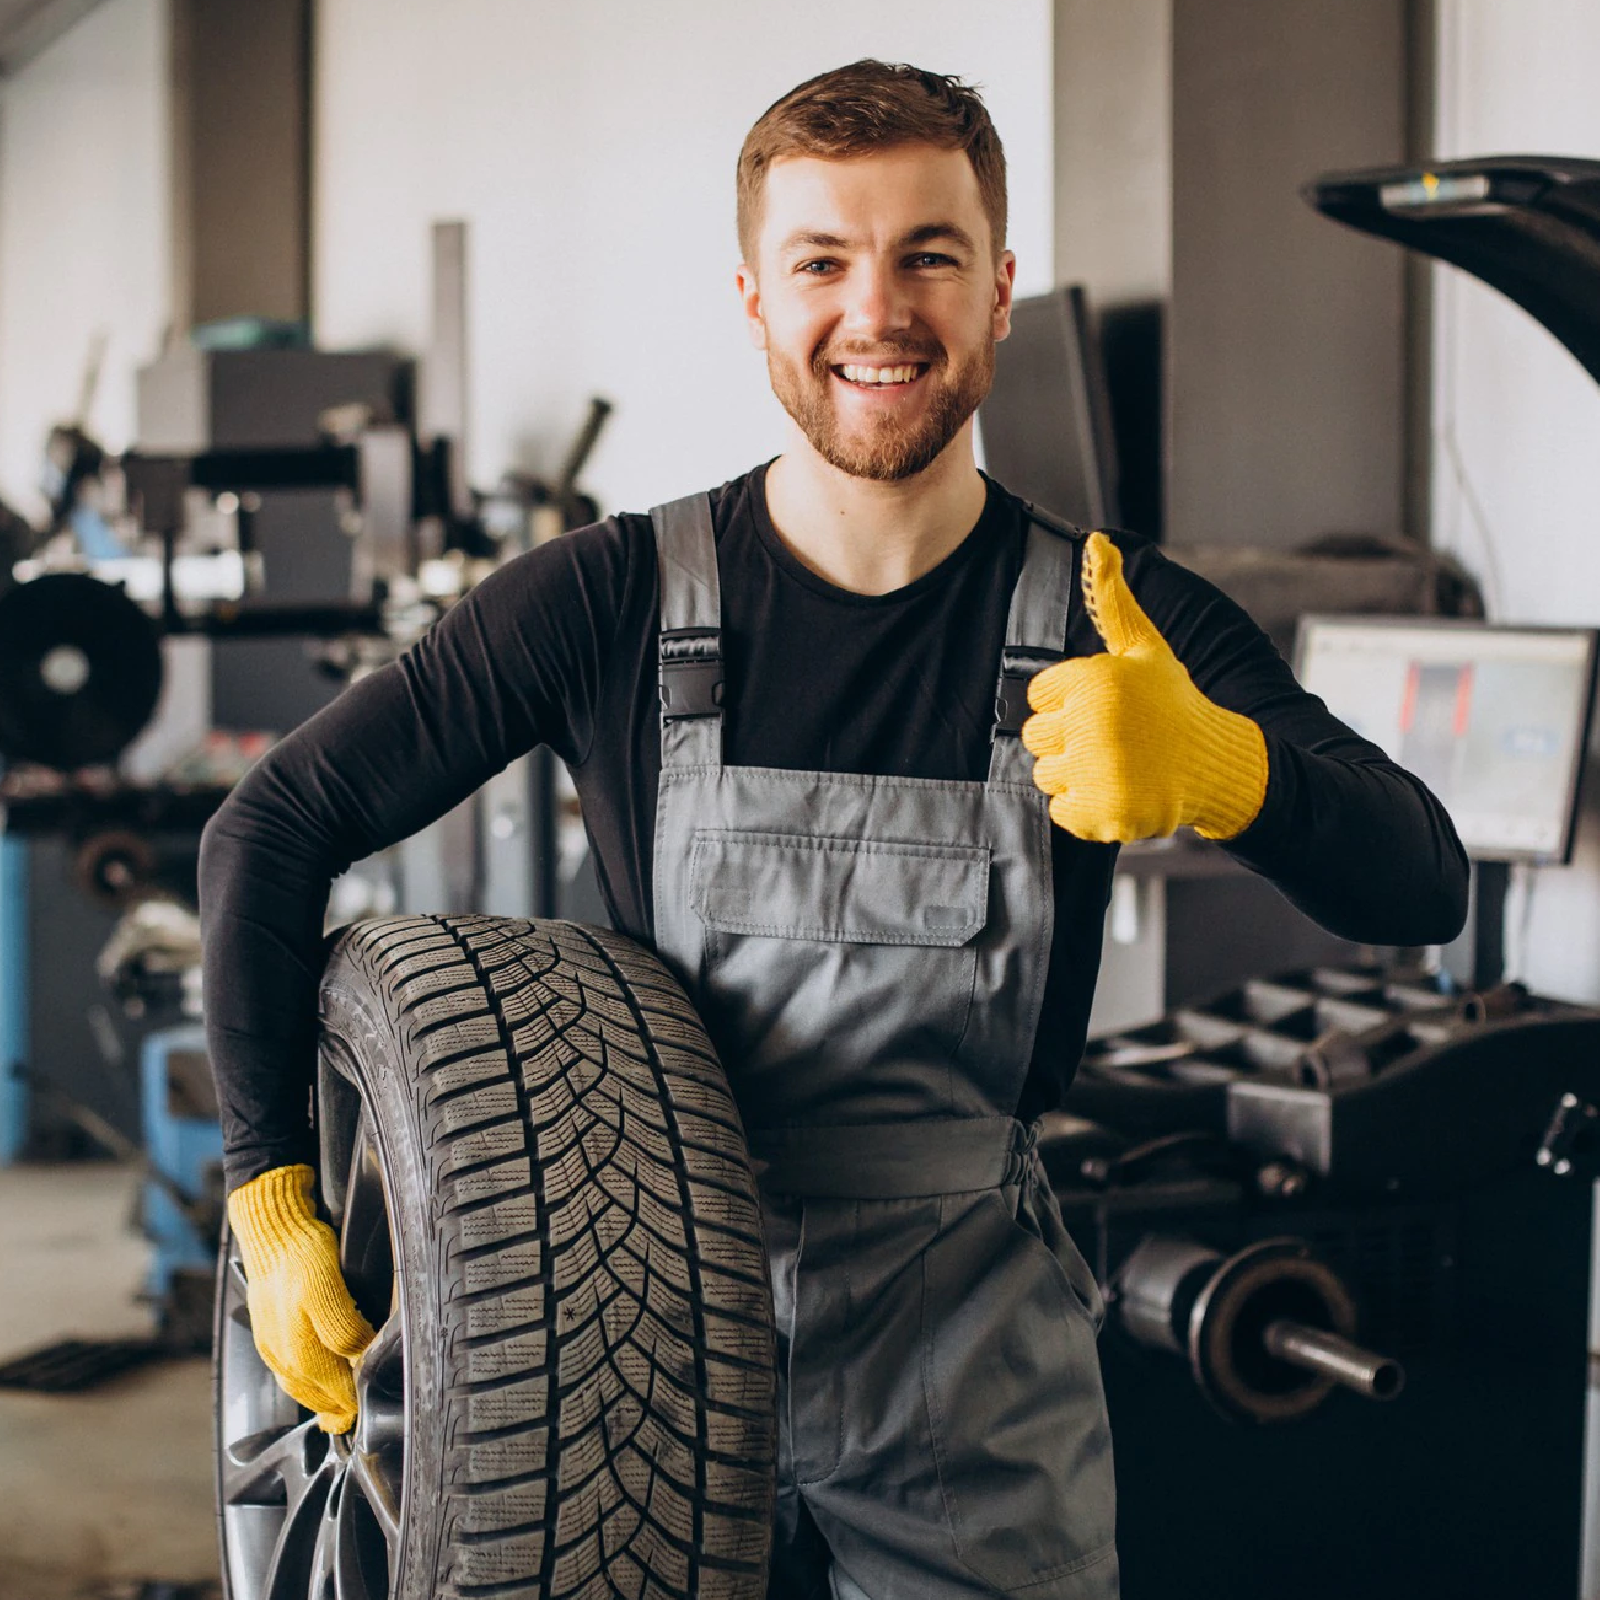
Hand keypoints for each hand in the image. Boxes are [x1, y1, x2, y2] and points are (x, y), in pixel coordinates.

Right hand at [226, 1164, 375, 1432]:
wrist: (270, 1225)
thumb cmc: (300, 1251)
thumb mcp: (326, 1285)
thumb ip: (342, 1328)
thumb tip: (360, 1360)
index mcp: (299, 1347)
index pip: (336, 1389)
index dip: (357, 1399)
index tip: (376, 1405)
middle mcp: (283, 1353)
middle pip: (317, 1393)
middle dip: (340, 1407)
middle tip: (360, 1417)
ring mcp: (272, 1343)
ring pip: (300, 1384)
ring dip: (322, 1399)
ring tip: (340, 1411)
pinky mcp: (268, 1331)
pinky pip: (288, 1368)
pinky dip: (305, 1381)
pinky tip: (316, 1379)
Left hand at [1022, 532, 1266, 842]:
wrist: (1218, 763)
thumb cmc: (1173, 703)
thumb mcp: (1144, 648)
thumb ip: (1112, 600)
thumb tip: (1097, 540)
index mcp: (1095, 680)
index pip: (1037, 697)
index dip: (1067, 703)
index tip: (1104, 708)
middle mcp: (1094, 723)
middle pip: (1035, 738)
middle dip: (1068, 740)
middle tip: (1112, 740)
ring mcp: (1099, 770)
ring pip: (1045, 775)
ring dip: (1075, 775)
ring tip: (1117, 765)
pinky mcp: (1103, 811)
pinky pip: (1060, 811)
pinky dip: (1085, 809)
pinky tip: (1119, 791)